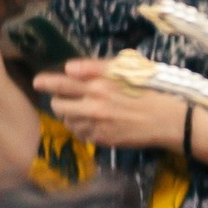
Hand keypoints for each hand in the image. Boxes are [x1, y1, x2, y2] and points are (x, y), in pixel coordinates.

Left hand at [38, 57, 207, 157]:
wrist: (169, 120)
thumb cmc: (150, 89)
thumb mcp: (126, 69)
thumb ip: (95, 67)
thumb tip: (69, 68)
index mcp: (98, 84)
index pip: (61, 83)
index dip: (46, 82)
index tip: (37, 82)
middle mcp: (94, 106)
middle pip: (58, 106)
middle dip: (58, 101)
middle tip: (64, 99)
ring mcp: (98, 125)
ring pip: (68, 122)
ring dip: (70, 116)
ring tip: (81, 112)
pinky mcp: (104, 140)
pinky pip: (82, 135)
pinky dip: (82, 129)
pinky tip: (93, 123)